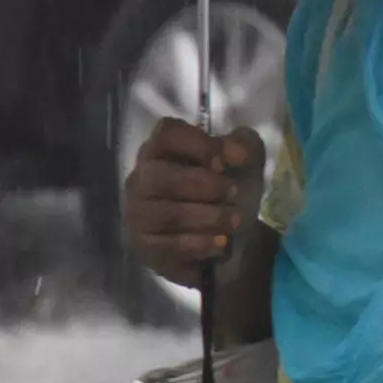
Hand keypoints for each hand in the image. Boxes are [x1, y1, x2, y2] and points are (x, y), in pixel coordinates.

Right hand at [126, 118, 262, 283]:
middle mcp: (141, 179)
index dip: (197, 144)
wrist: (224, 242)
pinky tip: (222, 242)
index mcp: (160, 150)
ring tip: (235, 220)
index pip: (166, 134)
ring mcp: (138, 215)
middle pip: (160, 176)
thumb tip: (235, 152)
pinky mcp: (144, 247)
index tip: (223, 163)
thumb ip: (243, 146)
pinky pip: (171, 245)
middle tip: (234, 193)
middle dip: (205, 185)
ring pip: (168, 214)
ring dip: (209, 216)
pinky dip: (202, 243)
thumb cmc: (225, 193)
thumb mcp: (243, 163)